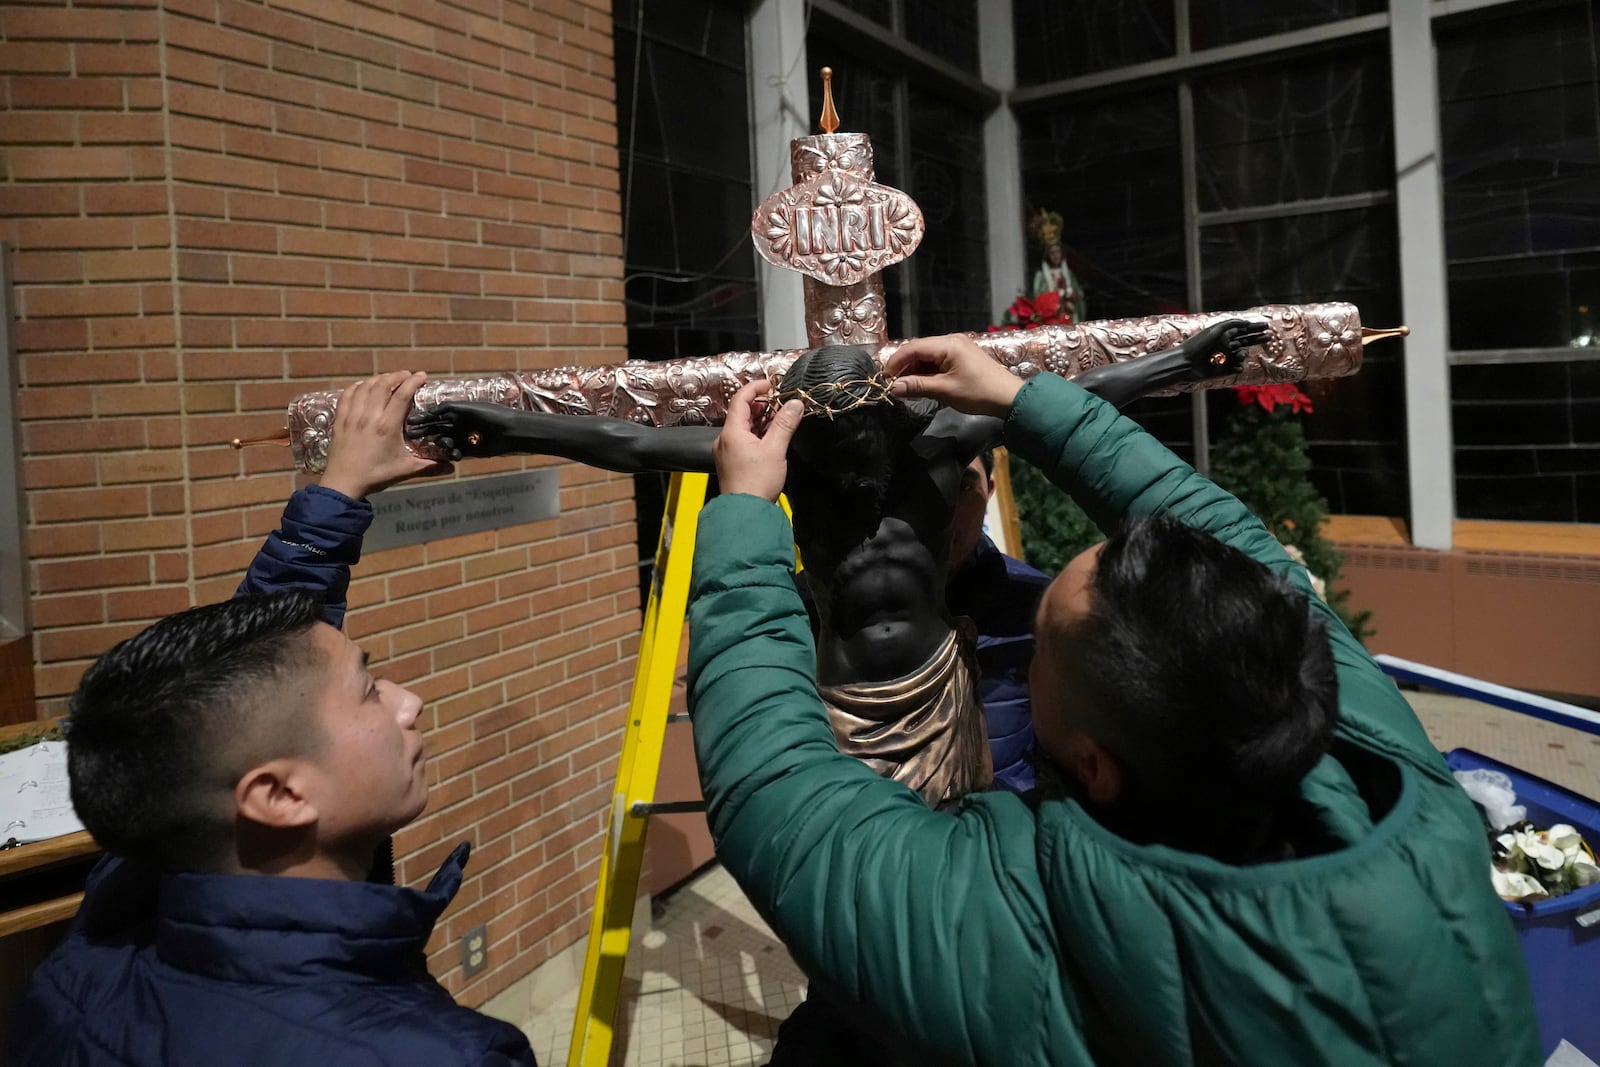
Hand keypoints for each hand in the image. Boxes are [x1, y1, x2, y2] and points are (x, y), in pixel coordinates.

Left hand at [321, 371, 452, 499]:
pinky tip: (363, 386)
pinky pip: (347, 395)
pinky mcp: (340, 419)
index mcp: (387, 426)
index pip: (402, 395)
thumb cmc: (376, 476)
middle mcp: (369, 416)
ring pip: (365, 387)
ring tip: (388, 379)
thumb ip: (429, 467)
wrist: (344, 483)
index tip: (422, 376)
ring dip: (378, 379)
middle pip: (383, 385)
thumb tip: (451, 467)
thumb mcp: (405, 470)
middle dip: (397, 376)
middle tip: (407, 376)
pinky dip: (357, 386)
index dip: (413, 382)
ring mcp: (352, 416)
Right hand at [406, 402, 524, 458]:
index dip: (422, 419)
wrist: (511, 431)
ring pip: (444, 442)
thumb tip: (428, 411)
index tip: (409, 422)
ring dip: (441, 444)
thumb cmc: (491, 415)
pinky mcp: (469, 451)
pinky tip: (453, 453)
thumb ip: (447, 408)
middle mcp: (458, 425)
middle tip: (411, 435)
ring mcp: (463, 438)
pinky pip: (455, 453)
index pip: (435, 416)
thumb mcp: (466, 408)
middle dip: (425, 432)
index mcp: (457, 412)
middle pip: (437, 429)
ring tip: (444, 444)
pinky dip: (451, 454)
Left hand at [713, 380, 803, 501]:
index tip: (772, 385)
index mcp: (731, 432)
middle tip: (782, 403)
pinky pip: (744, 439)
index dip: (756, 387)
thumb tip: (795, 404)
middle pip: (742, 412)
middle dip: (762, 404)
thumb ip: (785, 424)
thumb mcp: (775, 449)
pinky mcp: (733, 462)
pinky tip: (772, 436)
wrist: (746, 512)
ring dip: (761, 419)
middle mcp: (725, 439)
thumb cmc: (756, 484)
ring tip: (781, 418)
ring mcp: (728, 451)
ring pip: (744, 426)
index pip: (740, 399)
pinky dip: (758, 433)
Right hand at [883, 334, 1021, 416]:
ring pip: (927, 355)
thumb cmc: (978, 393)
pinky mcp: (961, 355)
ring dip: (915, 370)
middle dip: (904, 367)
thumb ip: (917, 386)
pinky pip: (938, 359)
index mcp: (948, 344)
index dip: (895, 363)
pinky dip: (927, 370)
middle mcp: (951, 339)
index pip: (913, 348)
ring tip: (906, 387)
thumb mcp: (944, 391)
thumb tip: (892, 388)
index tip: (884, 379)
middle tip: (893, 385)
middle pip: (919, 349)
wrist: (1008, 397)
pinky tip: (922, 383)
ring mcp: (957, 346)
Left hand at [1181, 318, 1270, 380]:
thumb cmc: (1198, 344)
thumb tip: (1247, 322)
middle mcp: (1226, 346)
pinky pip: (1237, 368)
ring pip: (1242, 355)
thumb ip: (1232, 324)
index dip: (1255, 328)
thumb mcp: (1216, 330)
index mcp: (1224, 335)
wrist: (1186, 362)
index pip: (1243, 330)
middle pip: (1246, 341)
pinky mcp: (1224, 370)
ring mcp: (1226, 358)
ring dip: (1244, 354)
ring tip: (1239, 356)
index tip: (1266, 326)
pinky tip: (1236, 365)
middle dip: (1257, 338)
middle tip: (1269, 337)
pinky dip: (1239, 366)